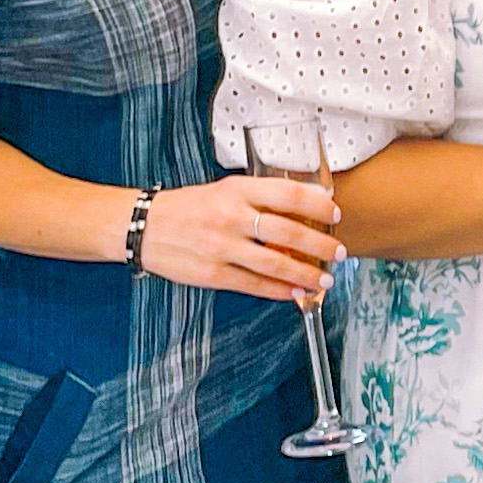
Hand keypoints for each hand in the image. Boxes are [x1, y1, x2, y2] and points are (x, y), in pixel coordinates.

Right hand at [142, 176, 344, 301]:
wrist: (142, 226)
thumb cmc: (187, 207)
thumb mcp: (223, 190)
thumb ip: (258, 198)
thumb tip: (302, 208)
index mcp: (236, 190)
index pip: (288, 193)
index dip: (318, 205)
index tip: (335, 214)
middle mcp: (231, 216)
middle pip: (289, 232)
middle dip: (322, 245)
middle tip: (340, 253)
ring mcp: (221, 247)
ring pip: (276, 264)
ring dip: (307, 274)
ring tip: (324, 279)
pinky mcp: (213, 274)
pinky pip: (255, 285)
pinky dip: (280, 291)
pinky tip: (296, 293)